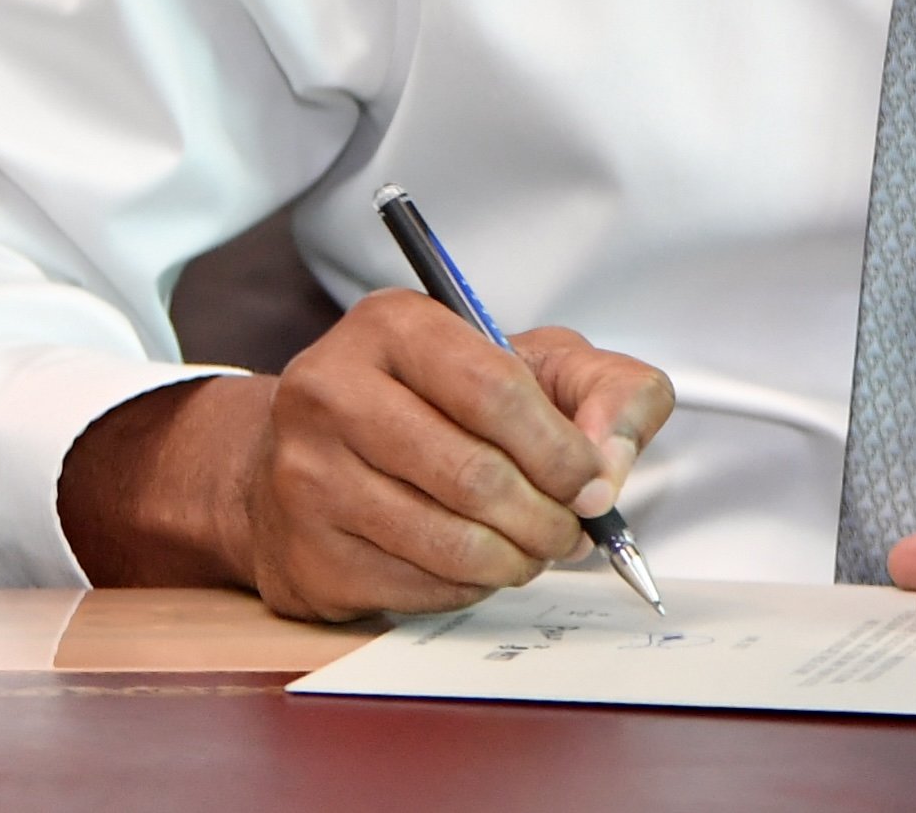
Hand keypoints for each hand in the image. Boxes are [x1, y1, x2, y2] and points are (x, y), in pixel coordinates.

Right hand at [59, 291, 674, 620]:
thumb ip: (604, 388)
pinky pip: (415, 588)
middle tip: (570, 530)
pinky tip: (478, 565)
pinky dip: (468, 587)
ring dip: (515, 560)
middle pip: (473, 475)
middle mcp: (333, 393)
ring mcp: (307, 477)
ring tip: (533, 550)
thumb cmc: (431, 401)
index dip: (560, 449)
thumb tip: (610, 462)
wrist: (309, 451)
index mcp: (392, 326)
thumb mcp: (530, 361)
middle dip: (545, 516)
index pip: (494, 391)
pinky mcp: (305, 554)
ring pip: (447, 542)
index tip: (591, 481)